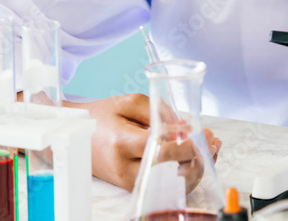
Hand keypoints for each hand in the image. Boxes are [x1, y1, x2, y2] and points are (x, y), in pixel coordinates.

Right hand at [66, 94, 221, 190]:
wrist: (75, 134)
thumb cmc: (103, 115)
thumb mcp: (131, 102)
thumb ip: (160, 111)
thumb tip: (185, 125)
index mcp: (121, 142)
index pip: (161, 149)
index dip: (186, 143)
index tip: (202, 132)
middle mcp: (124, 167)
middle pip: (168, 170)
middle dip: (196, 156)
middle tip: (212, 140)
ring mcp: (127, 180)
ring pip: (168, 184)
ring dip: (195, 169)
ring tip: (211, 149)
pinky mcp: (131, 186)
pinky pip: (163, 185)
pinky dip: (184, 175)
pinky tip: (197, 159)